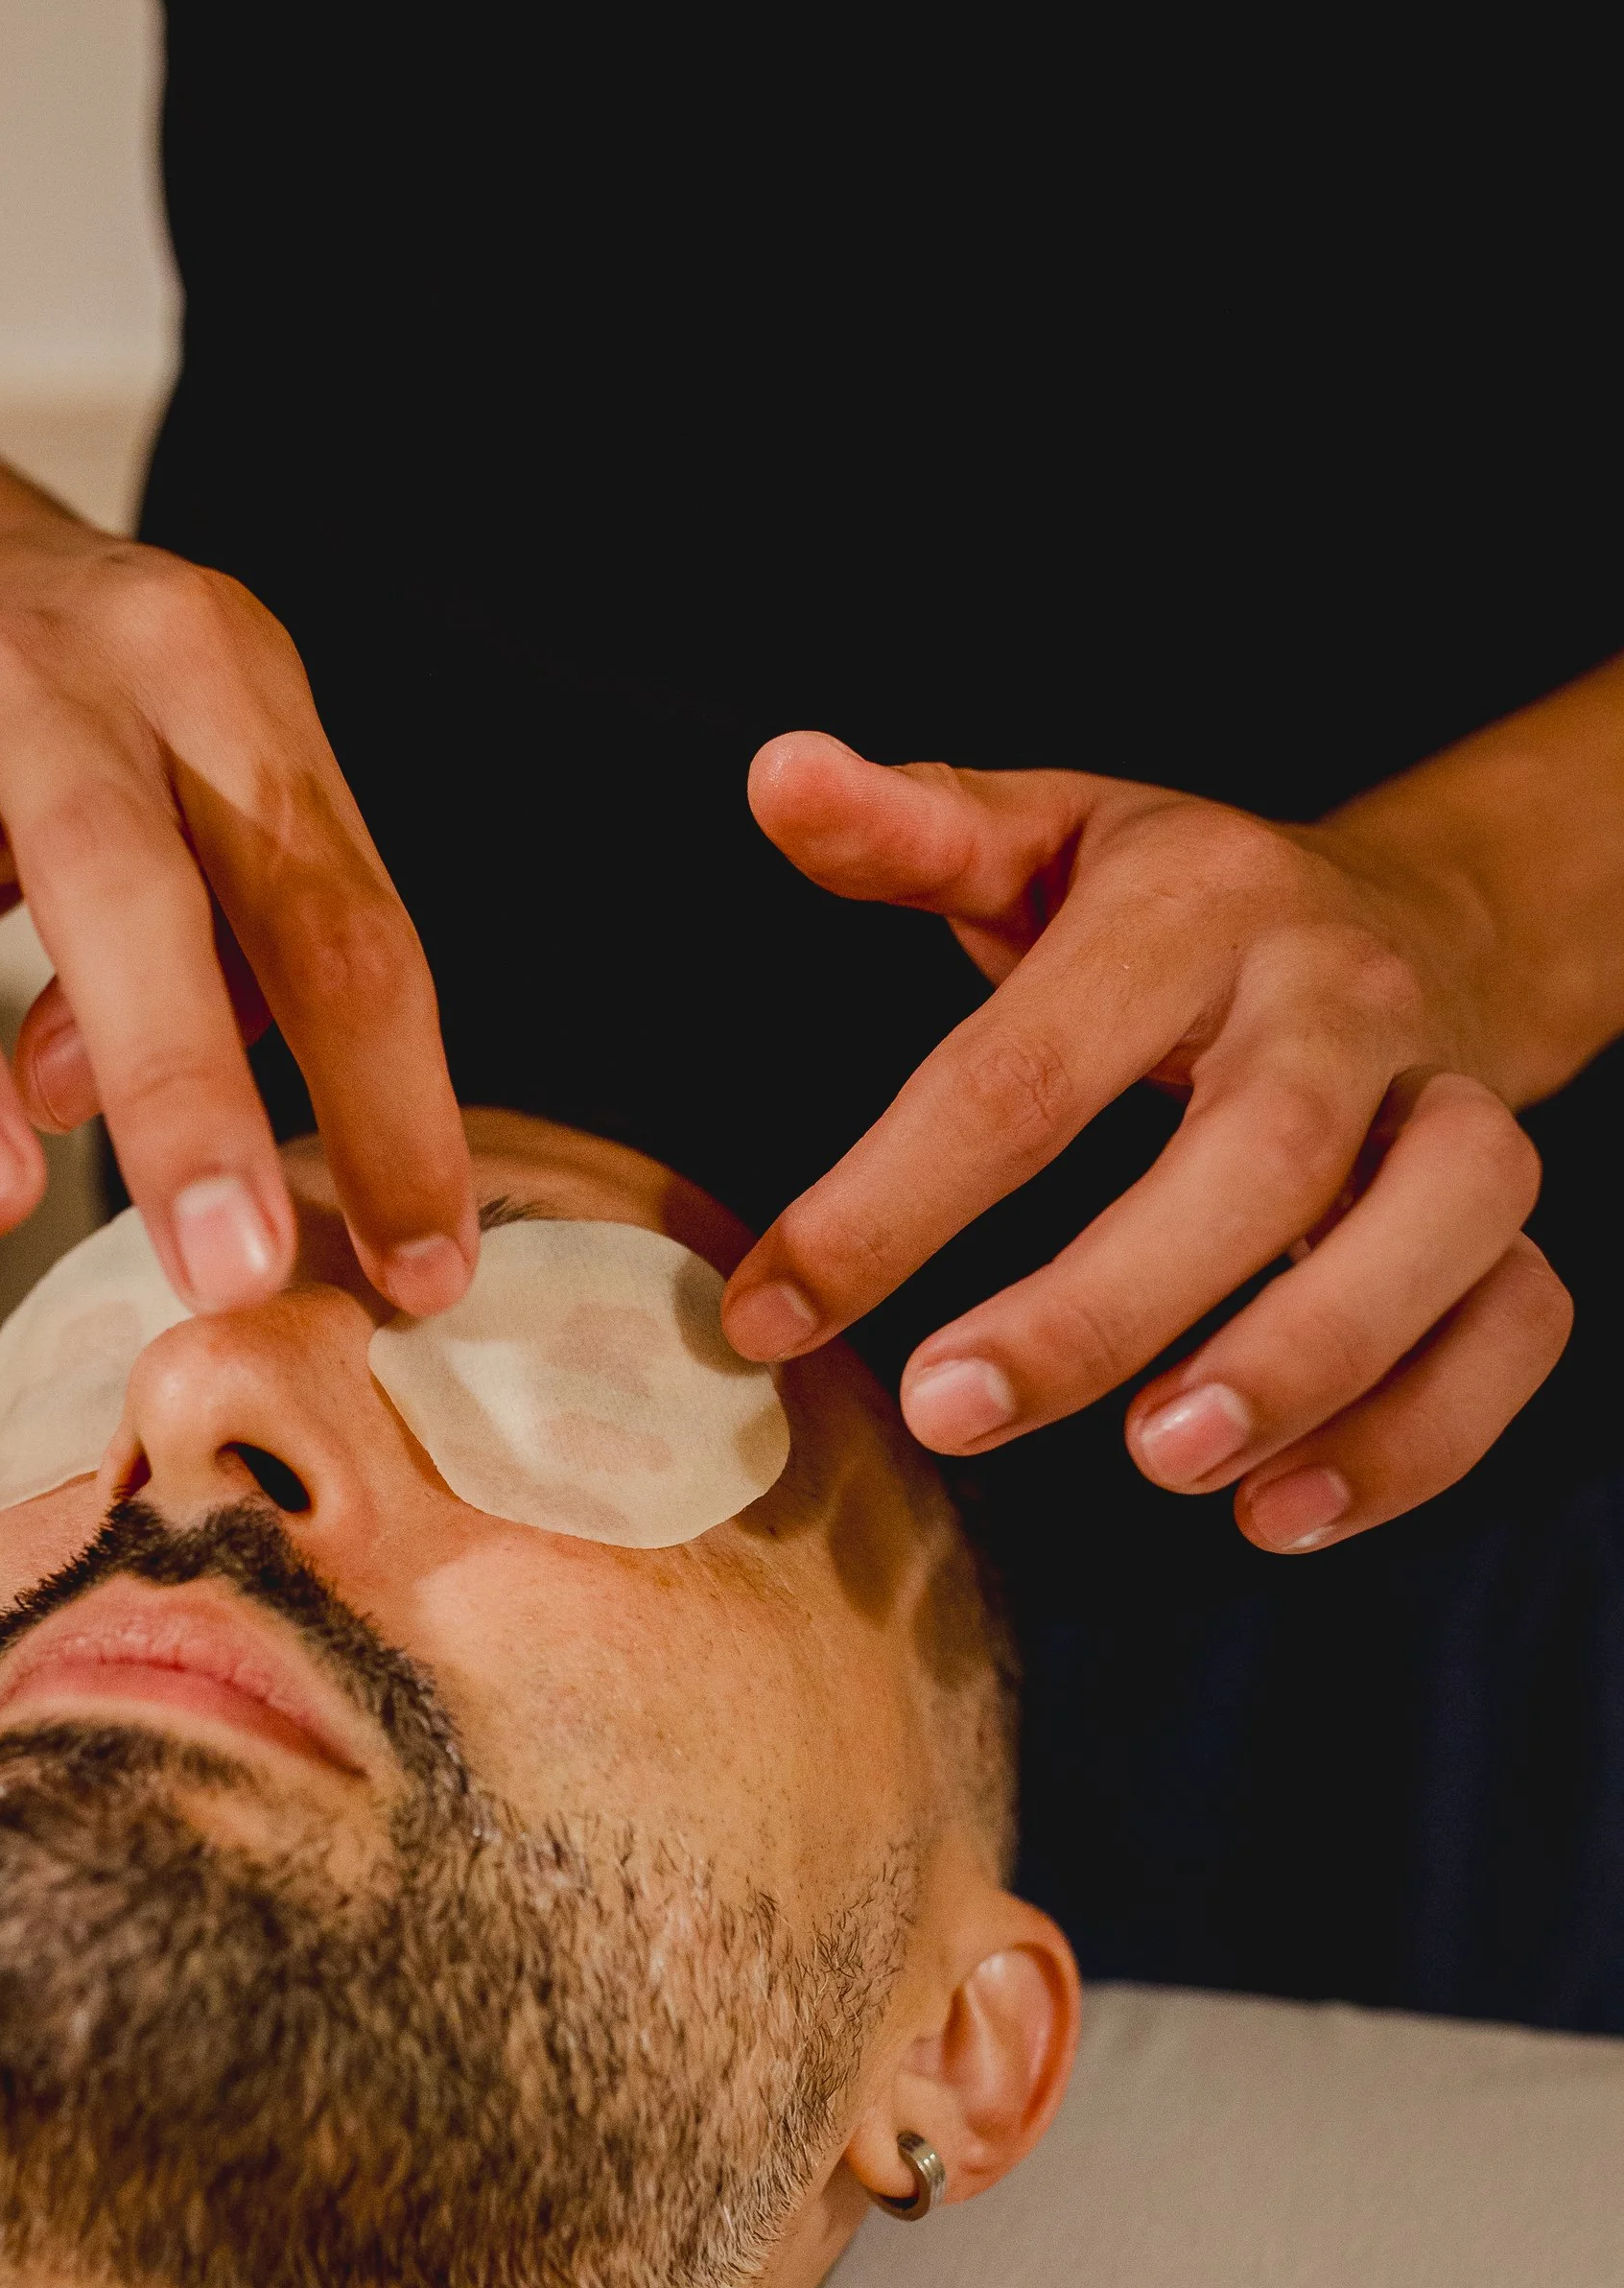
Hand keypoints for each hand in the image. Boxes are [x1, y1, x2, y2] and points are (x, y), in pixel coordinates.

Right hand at [0, 510, 477, 1319]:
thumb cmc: (128, 734)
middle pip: (116, 872)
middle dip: (178, 1086)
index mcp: (218, 680)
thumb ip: (244, 966)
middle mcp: (55, 674)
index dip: (384, 1100)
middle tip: (227, 1267)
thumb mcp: (237, 793)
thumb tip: (158, 1143)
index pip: (328, 911)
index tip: (418, 1270)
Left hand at [720, 734, 1573, 1551]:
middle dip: (1104, 1301)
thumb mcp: (1042, 839)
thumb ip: (910, 832)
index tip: (771, 1317)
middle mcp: (1339, 997)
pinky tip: (1275, 1514)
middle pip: (1259, 1151)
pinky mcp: (1511, 1214)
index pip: (1028, 1068)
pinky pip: (1514, 1325)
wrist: (1409, 916)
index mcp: (1194, 908)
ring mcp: (1446, 1103)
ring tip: (1162, 1462)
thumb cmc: (1176, 912)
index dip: (889, 1203)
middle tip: (952, 1410)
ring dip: (1310, 1357)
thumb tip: (777, 773)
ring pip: (1443, 1224)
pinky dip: (1416, 1435)